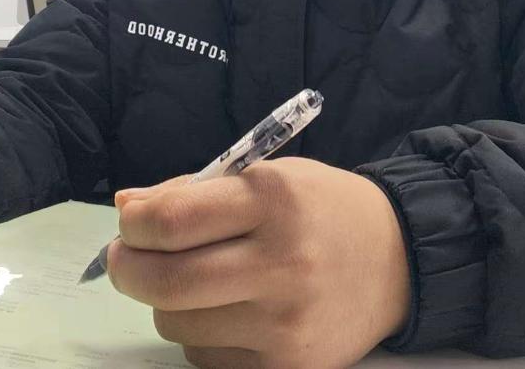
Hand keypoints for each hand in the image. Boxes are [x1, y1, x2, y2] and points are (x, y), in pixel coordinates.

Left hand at [107, 157, 410, 368]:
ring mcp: (285, 322)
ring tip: (190, 279)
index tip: (129, 222)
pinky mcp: (289, 366)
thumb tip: (127, 205)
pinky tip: (227, 309)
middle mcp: (281, 262)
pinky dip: (200, 333)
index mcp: (273, 200)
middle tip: (126, 258)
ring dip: (166, 302)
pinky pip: (207, 357)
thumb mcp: (267, 176)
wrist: (398, 258)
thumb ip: (194, 191)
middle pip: (167, 282)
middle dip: (128, 269)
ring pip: (178, 324)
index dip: (135, 225)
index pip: (174, 221)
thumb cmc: (321, 207)